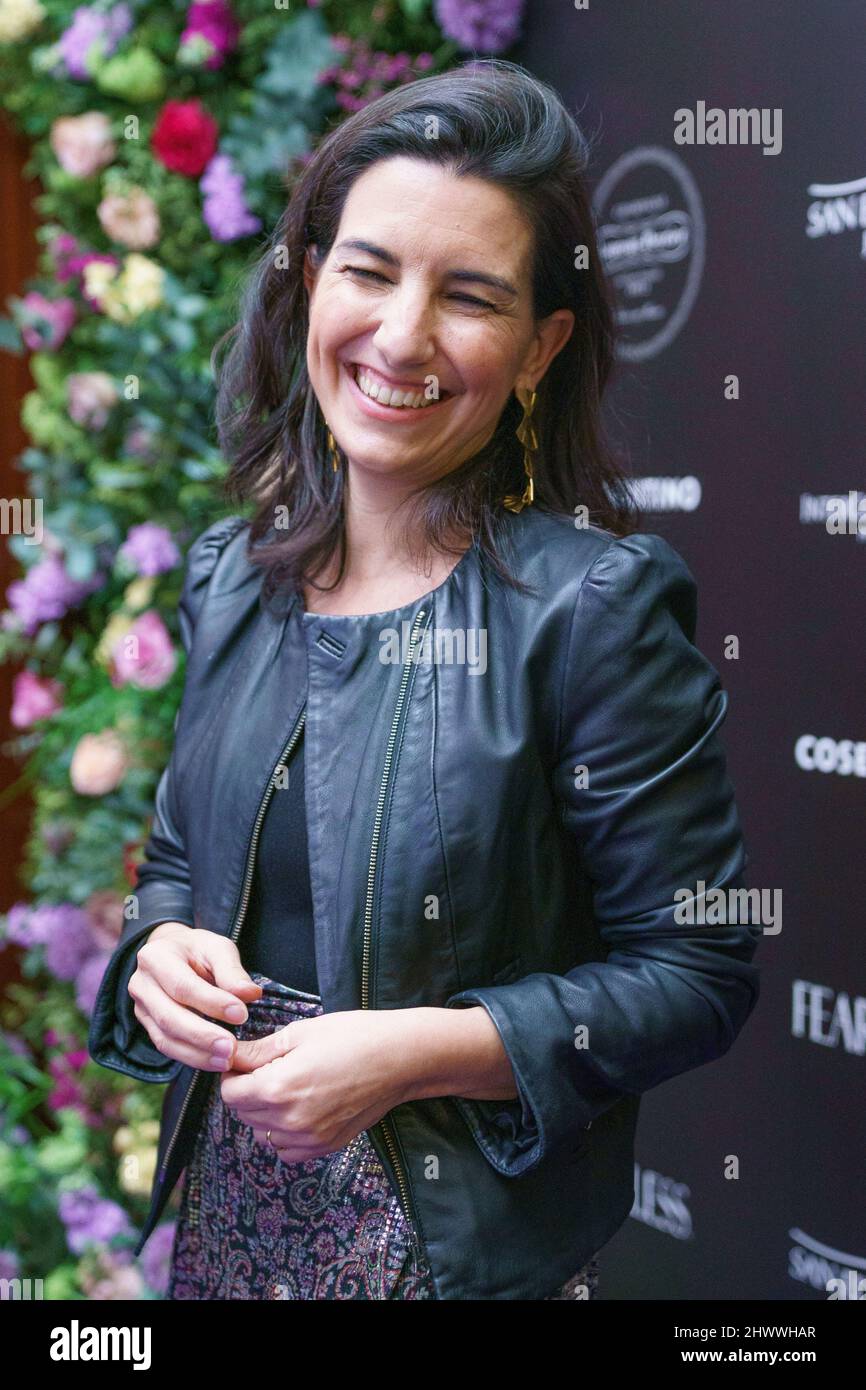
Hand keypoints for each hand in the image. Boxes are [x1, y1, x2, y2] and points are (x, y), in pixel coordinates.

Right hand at [129, 922, 261, 1070]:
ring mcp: (141, 1008)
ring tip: (226, 1060)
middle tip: (232, 1049)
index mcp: (155, 957)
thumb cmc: (197, 950)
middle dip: (202, 1036)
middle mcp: (141, 984)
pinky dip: (192, 1057)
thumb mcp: (217, 948)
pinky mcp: (148, 1027)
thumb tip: (250, 994)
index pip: (182, 986)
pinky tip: (215, 1062)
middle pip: (169, 1017)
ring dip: (197, 1054)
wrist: (172, 953)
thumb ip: (232, 970)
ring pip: (165, 1038)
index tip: (241, 1014)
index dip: (211, 1003)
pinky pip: (167, 1047)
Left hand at [220, 1009, 408, 1161]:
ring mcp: (309, 1138)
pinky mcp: (325, 1146)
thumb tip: (229, 1055)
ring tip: (288, 1087)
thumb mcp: (301, 1033)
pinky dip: (284, 1134)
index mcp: (279, 1087)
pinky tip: (300, 1109)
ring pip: (262, 1134)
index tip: (244, 1061)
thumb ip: (260, 1050)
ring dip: (265, 1114)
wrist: (400, 1058)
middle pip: (244, 1114)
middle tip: (270, 1068)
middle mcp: (290, 1119)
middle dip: (248, 1091)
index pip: (230, 1093)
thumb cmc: (354, 1037)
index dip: (233, 1074)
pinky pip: (286, 1151)